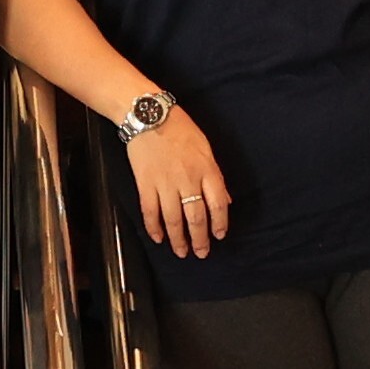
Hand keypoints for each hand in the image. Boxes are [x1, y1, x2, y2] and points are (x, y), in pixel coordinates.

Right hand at [124, 109, 228, 260]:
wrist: (149, 115)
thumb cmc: (179, 127)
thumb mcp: (205, 147)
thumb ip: (215, 175)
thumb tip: (224, 200)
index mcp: (206, 169)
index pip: (217, 204)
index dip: (219, 223)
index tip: (219, 236)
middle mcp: (187, 179)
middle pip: (196, 217)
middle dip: (200, 239)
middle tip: (202, 253)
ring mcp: (165, 183)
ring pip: (173, 219)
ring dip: (178, 239)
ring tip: (182, 252)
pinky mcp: (145, 183)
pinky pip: (150, 211)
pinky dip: (154, 227)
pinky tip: (158, 238)